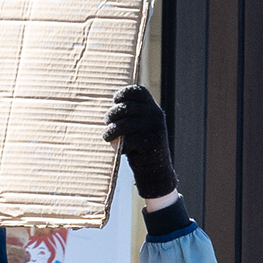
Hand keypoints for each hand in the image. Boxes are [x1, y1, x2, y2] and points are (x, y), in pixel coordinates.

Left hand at [105, 85, 177, 202]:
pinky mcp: (150, 143)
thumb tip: (109, 110)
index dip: (125, 93)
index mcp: (153, 108)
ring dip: (111, 130)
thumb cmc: (141, 146)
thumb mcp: (140, 127)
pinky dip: (120, 145)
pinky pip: (128, 141)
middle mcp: (155, 115)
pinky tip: (119, 149)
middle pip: (127, 107)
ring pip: (125, 124)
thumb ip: (130, 116)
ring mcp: (154, 128)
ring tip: (106, 136)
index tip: (115, 100)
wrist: (156, 170)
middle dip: (112, 114)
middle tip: (106, 122)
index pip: (139, 92)